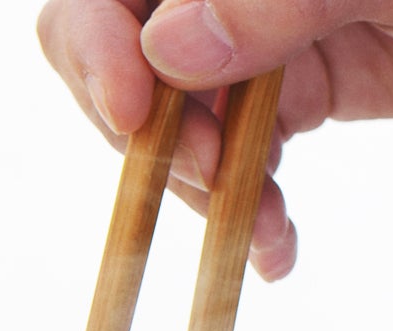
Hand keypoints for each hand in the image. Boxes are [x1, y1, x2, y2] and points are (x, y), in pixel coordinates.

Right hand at [37, 0, 392, 277]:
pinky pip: (232, 159)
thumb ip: (273, 0)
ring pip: (172, 120)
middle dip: (147, 129)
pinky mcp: (293, 90)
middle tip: (199, 173)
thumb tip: (170, 49)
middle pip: (121, 55)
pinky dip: (242, 210)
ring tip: (257, 227)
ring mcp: (254, 33)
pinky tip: (272, 244)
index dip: (99, 43)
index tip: (136, 108)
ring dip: (197, 187)